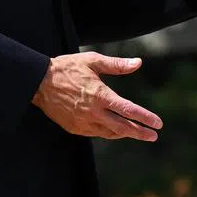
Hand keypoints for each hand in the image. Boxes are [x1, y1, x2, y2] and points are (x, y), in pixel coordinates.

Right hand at [31, 52, 161, 141]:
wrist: (39, 82)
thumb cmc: (67, 68)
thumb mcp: (93, 61)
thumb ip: (117, 65)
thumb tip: (138, 63)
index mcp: (100, 95)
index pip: (128, 110)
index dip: (145, 118)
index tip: (158, 124)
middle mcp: (93, 112)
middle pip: (122, 127)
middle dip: (140, 132)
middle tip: (154, 136)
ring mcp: (83, 122)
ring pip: (109, 133)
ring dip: (125, 133)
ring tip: (137, 132)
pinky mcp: (74, 128)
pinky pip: (96, 133)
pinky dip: (109, 133)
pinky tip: (115, 130)